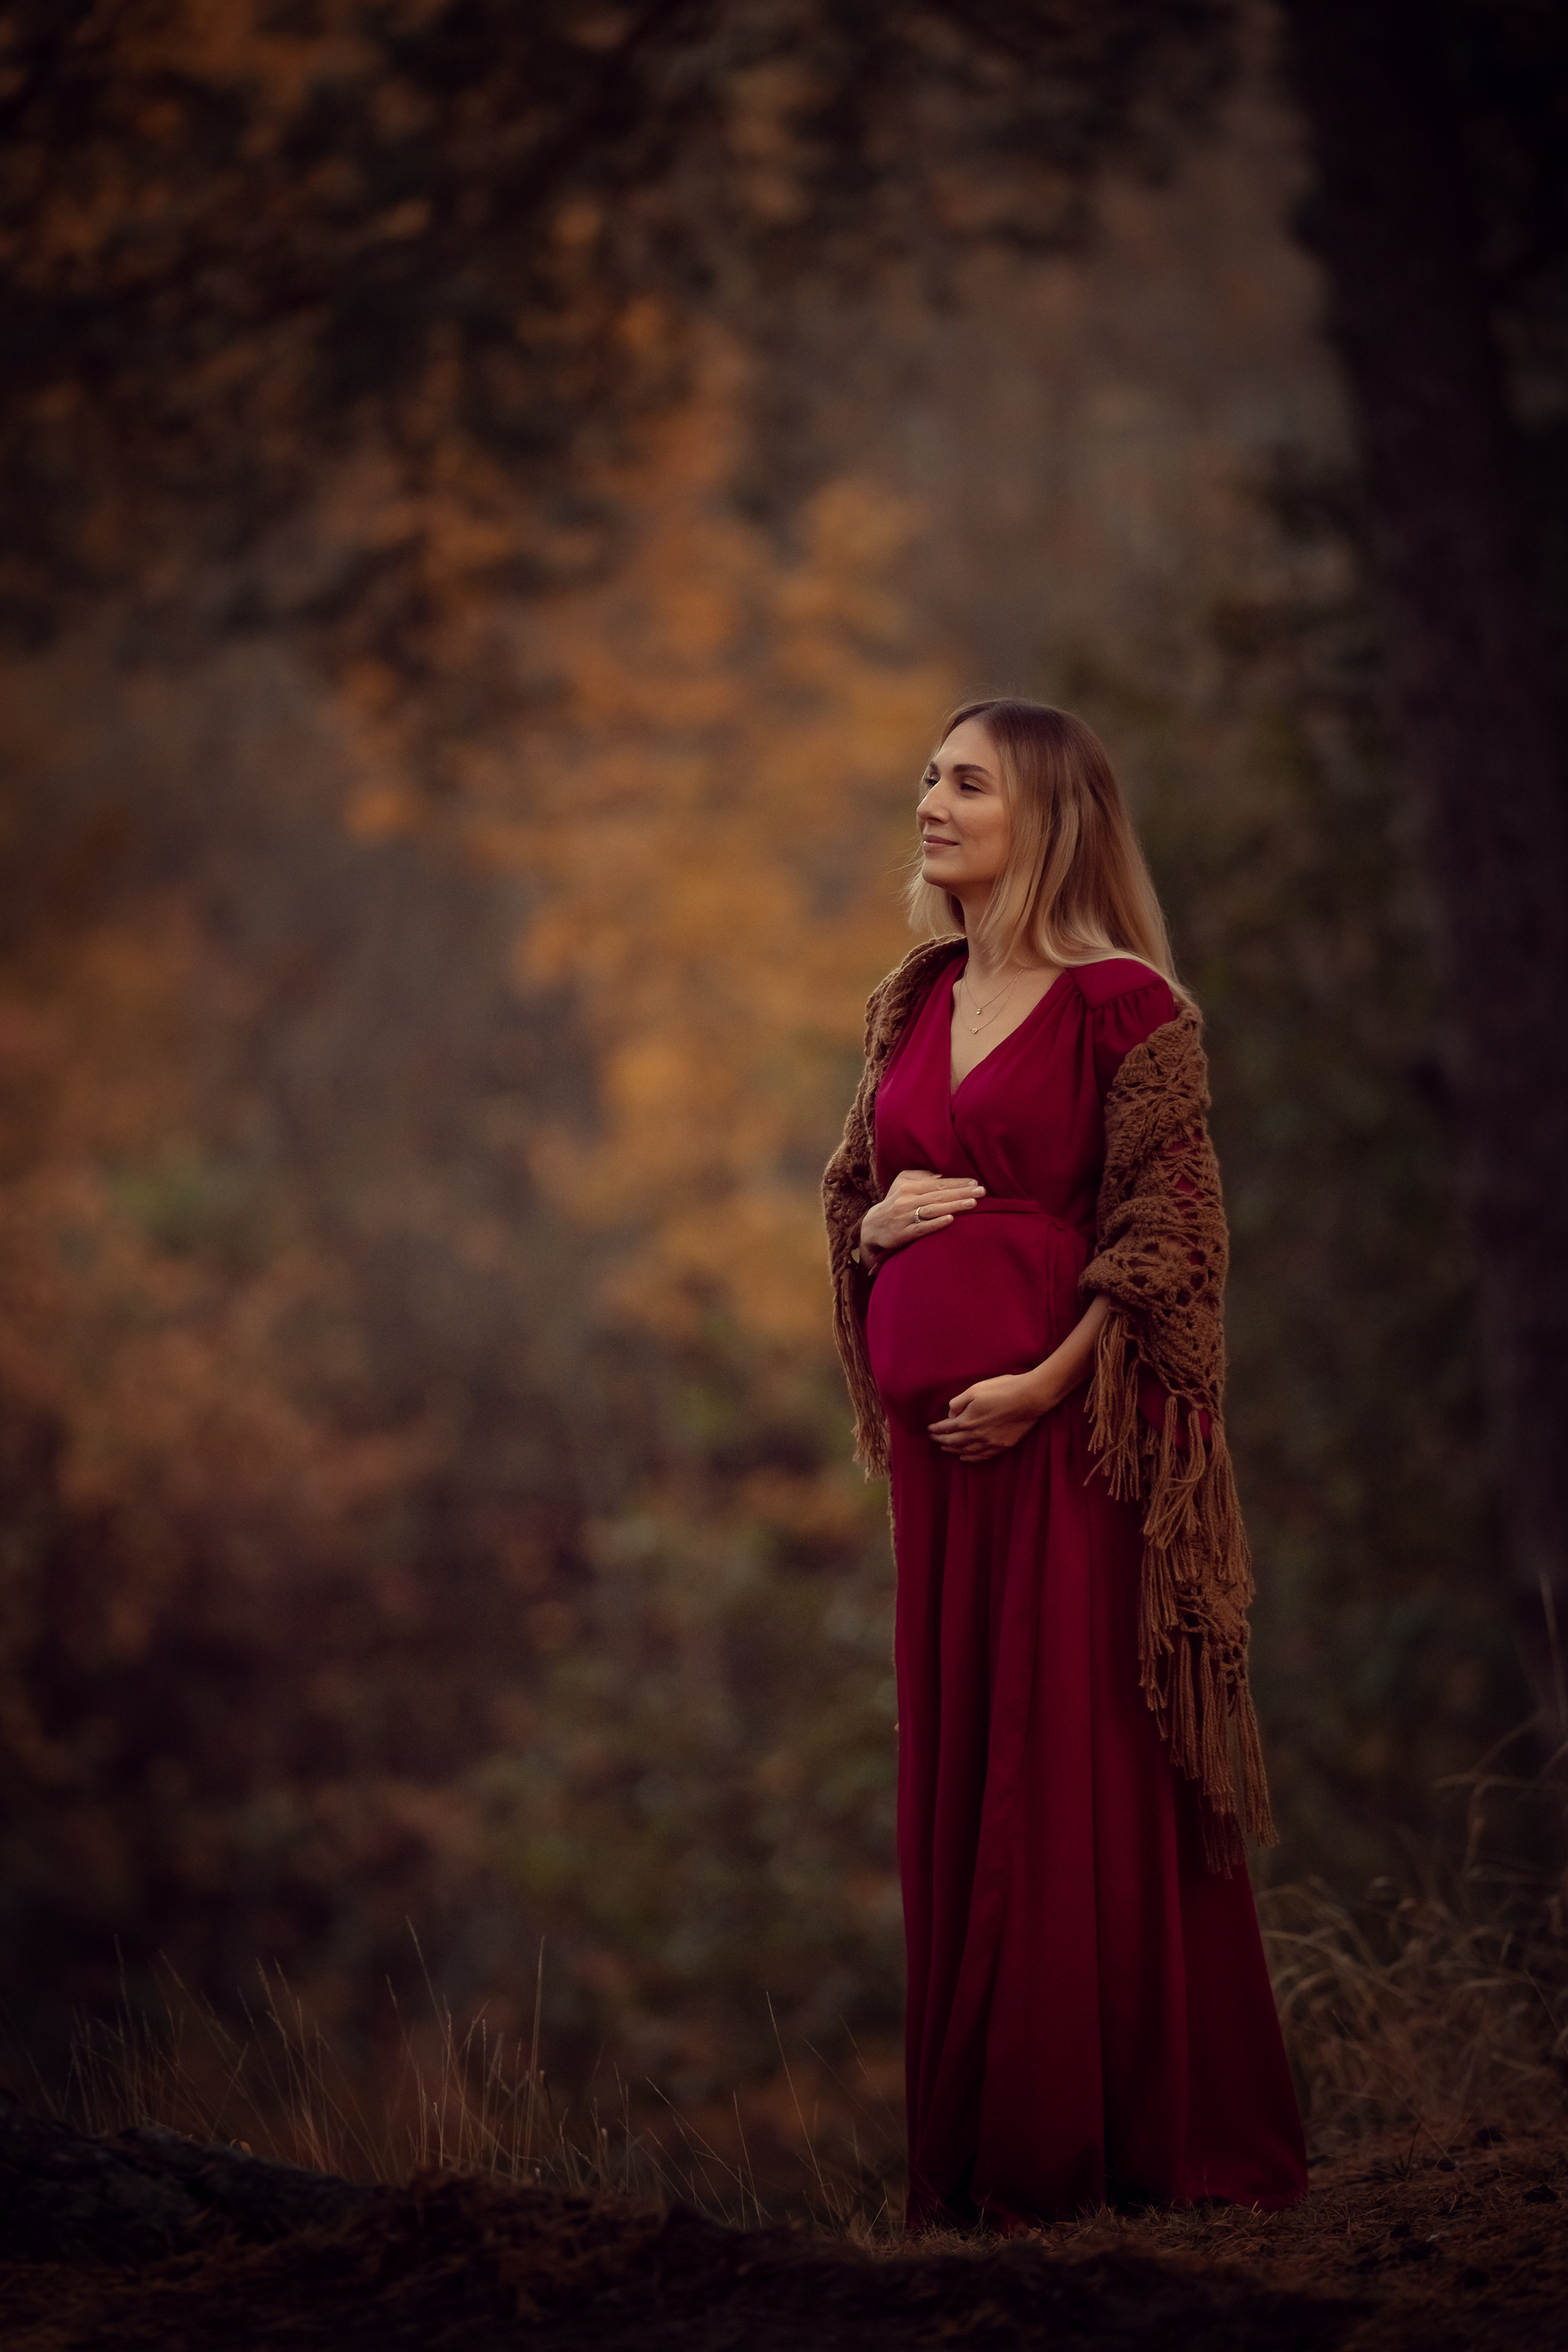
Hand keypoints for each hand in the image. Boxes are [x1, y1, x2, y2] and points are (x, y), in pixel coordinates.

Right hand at [859, 1169, 983, 1264]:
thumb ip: (920, 1176)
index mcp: (909, 1186)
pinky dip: (936, 1223)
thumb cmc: (895, 1202)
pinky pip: (922, 1228)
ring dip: (954, 1206)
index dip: (958, 1182)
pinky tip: (950, 1220)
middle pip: (939, 1195)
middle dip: (962, 1192)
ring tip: (972, 1203)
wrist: (873, 1226)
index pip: (938, 1184)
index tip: (975, 1182)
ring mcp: (905, 1217)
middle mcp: (907, 1200)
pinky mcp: (904, 1234)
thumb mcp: (902, 1183)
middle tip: (981, 1191)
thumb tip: (940, 1176)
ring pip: (933, 1210)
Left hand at [929, 1368, 1064, 1462]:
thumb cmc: (1002, 1389)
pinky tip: (965, 1457)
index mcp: (967, 1420)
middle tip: (933, 1439)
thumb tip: (950, 1414)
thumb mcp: (975, 1389)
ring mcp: (990, 1442)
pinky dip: (970, 1458)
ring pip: (966, 1451)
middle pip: (953, 1442)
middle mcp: (976, 1435)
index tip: (929, 1430)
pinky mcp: (1002, 1445)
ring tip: (945, 1448)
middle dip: (941, 1441)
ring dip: (953, 1450)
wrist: (1030, 1398)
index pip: (946, 1428)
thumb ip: (959, 1403)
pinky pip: (982, 1456)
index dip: (936, 1429)